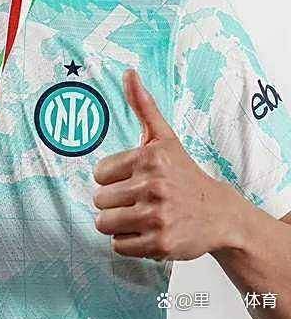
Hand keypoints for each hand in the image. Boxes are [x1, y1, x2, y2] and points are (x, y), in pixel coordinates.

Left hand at [92, 69, 233, 260]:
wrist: (219, 213)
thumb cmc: (183, 172)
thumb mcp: (164, 137)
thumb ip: (143, 105)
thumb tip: (128, 72)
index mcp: (149, 158)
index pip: (99, 174)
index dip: (112, 179)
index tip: (132, 179)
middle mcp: (153, 186)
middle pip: (100, 200)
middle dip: (114, 202)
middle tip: (137, 200)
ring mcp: (157, 216)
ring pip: (106, 223)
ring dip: (118, 223)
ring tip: (139, 216)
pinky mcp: (160, 243)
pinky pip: (119, 245)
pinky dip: (128, 242)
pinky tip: (147, 232)